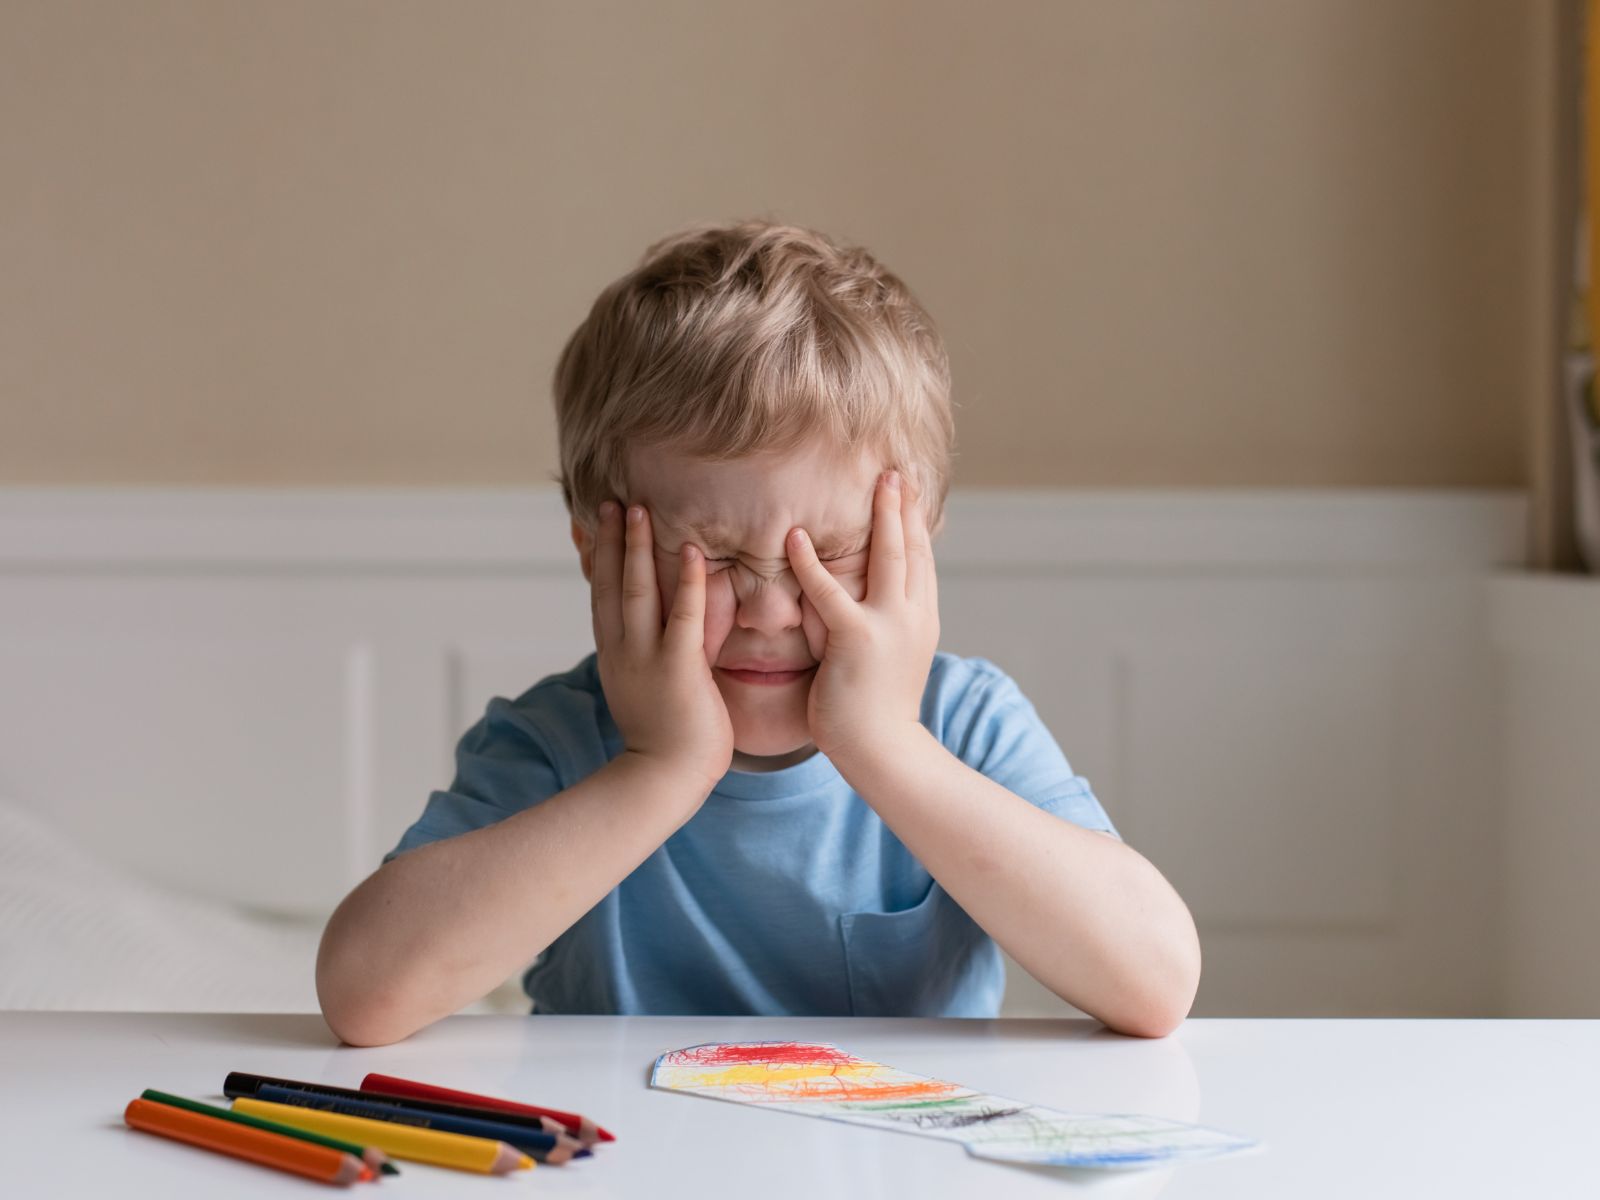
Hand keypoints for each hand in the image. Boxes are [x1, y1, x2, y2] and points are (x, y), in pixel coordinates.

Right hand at [590, 500, 733, 793]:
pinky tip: (693, 553)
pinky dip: (687, 583)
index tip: (593, 526)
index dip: (598, 559)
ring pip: (638, 591)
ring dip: (638, 549)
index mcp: (615, 656)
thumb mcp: (644, 693)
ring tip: (639, 511)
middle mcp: (623, 651)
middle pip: (611, 585)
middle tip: (612, 503)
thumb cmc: (664, 744)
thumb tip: (659, 643)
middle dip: (611, 542)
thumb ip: (649, 662)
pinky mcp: (679, 669)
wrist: (661, 781)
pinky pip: (684, 617)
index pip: (601, 597)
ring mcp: (647, 659)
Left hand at [785, 469, 939, 766]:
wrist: (884, 751)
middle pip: (913, 549)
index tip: (910, 491)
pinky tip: (793, 537)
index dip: (916, 523)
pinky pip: (829, 592)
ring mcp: (889, 626)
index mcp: (922, 620)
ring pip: (888, 557)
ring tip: (874, 481)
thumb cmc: (878, 712)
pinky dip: (809, 562)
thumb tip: (877, 607)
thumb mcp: (894, 659)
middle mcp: (913, 616)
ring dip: (882, 515)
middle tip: (898, 472)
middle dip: (906, 507)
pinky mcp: (857, 639)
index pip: (922, 560)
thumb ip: (889, 627)